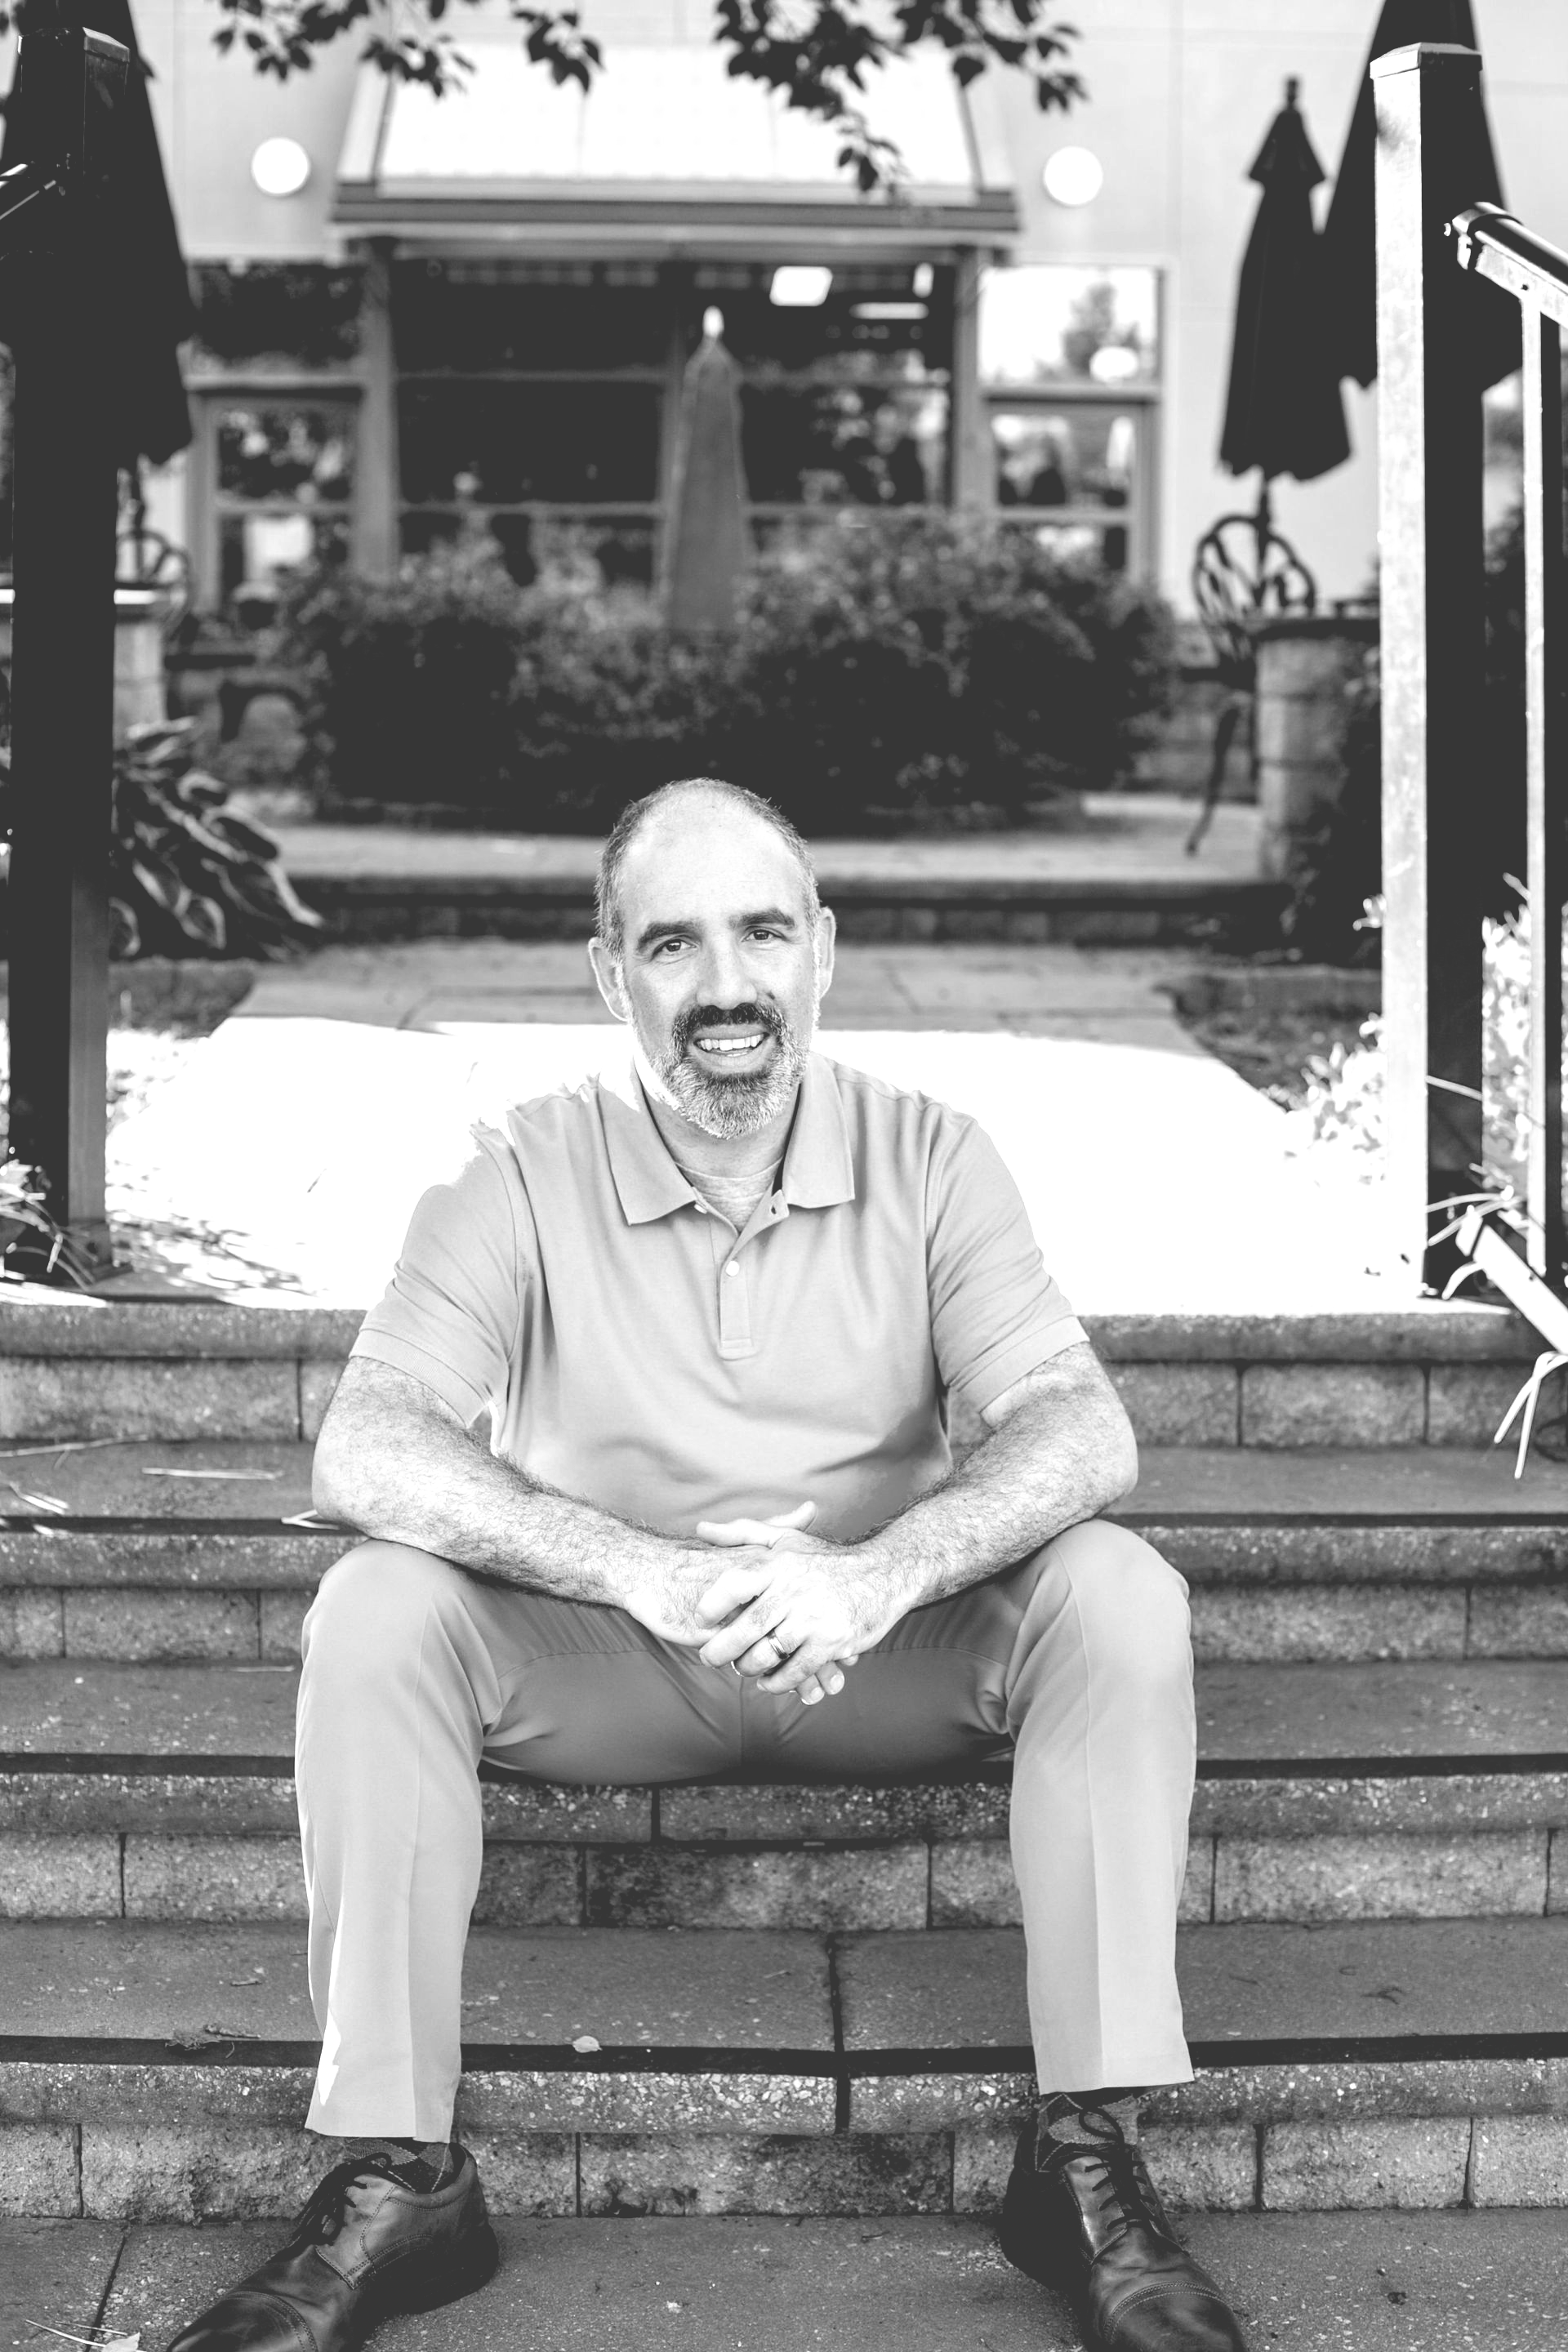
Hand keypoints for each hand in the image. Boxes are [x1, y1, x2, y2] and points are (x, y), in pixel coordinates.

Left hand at [694, 1544, 887, 1699]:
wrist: (884, 1574)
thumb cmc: (827, 1558)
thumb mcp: (786, 1538)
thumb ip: (743, 1533)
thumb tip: (701, 1529)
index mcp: (780, 1563)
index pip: (735, 1584)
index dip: (711, 1605)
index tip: (700, 1619)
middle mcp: (795, 1590)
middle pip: (745, 1628)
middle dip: (720, 1649)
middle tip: (708, 1658)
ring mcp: (814, 1618)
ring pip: (767, 1655)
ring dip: (748, 1668)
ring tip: (741, 1668)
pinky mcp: (832, 1642)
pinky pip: (795, 1671)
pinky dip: (777, 1682)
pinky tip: (769, 1681)